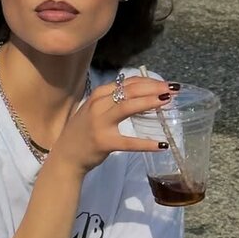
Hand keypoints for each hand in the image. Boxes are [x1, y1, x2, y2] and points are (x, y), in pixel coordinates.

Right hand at [50, 75, 173, 173]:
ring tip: (168, 101)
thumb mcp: (95, 110)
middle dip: (153, 88)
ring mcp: (100, 123)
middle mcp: (98, 105)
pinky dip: (146, 144)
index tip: (165, 83)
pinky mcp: (104, 142)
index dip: (148, 81)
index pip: (126, 82)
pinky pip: (129, 142)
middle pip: (129, 90)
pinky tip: (161, 144)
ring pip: (127, 107)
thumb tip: (143, 94)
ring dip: (150, 102)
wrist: (66, 156)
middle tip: (173, 89)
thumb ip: (113, 101)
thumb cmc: (83, 132)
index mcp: (98, 96)